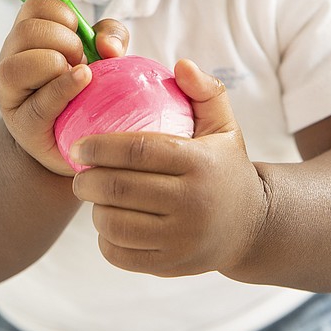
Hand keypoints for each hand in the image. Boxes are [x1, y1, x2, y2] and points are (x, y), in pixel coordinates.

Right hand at [0, 0, 128, 174]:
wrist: (82, 141)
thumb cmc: (87, 91)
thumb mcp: (103, 55)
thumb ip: (110, 37)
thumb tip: (107, 44)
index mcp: (28, 36)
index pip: (35, 3)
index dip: (63, 13)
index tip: (77, 34)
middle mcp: (11, 59)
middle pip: (28, 30)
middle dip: (65, 41)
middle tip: (80, 60)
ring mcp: (11, 93)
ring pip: (19, 65)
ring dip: (58, 64)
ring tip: (78, 77)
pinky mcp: (23, 124)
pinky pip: (40, 102)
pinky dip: (65, 88)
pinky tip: (83, 83)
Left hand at [70, 59, 268, 275]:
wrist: (252, 226)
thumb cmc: (225, 167)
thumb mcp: (224, 126)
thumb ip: (204, 90)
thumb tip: (179, 65)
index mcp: (200, 163)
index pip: (138, 151)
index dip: (100, 147)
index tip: (78, 144)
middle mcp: (192, 204)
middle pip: (119, 189)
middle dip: (87, 179)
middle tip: (79, 173)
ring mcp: (182, 239)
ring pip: (114, 224)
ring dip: (94, 209)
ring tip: (94, 197)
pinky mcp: (171, 265)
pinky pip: (120, 253)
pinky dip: (105, 238)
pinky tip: (108, 223)